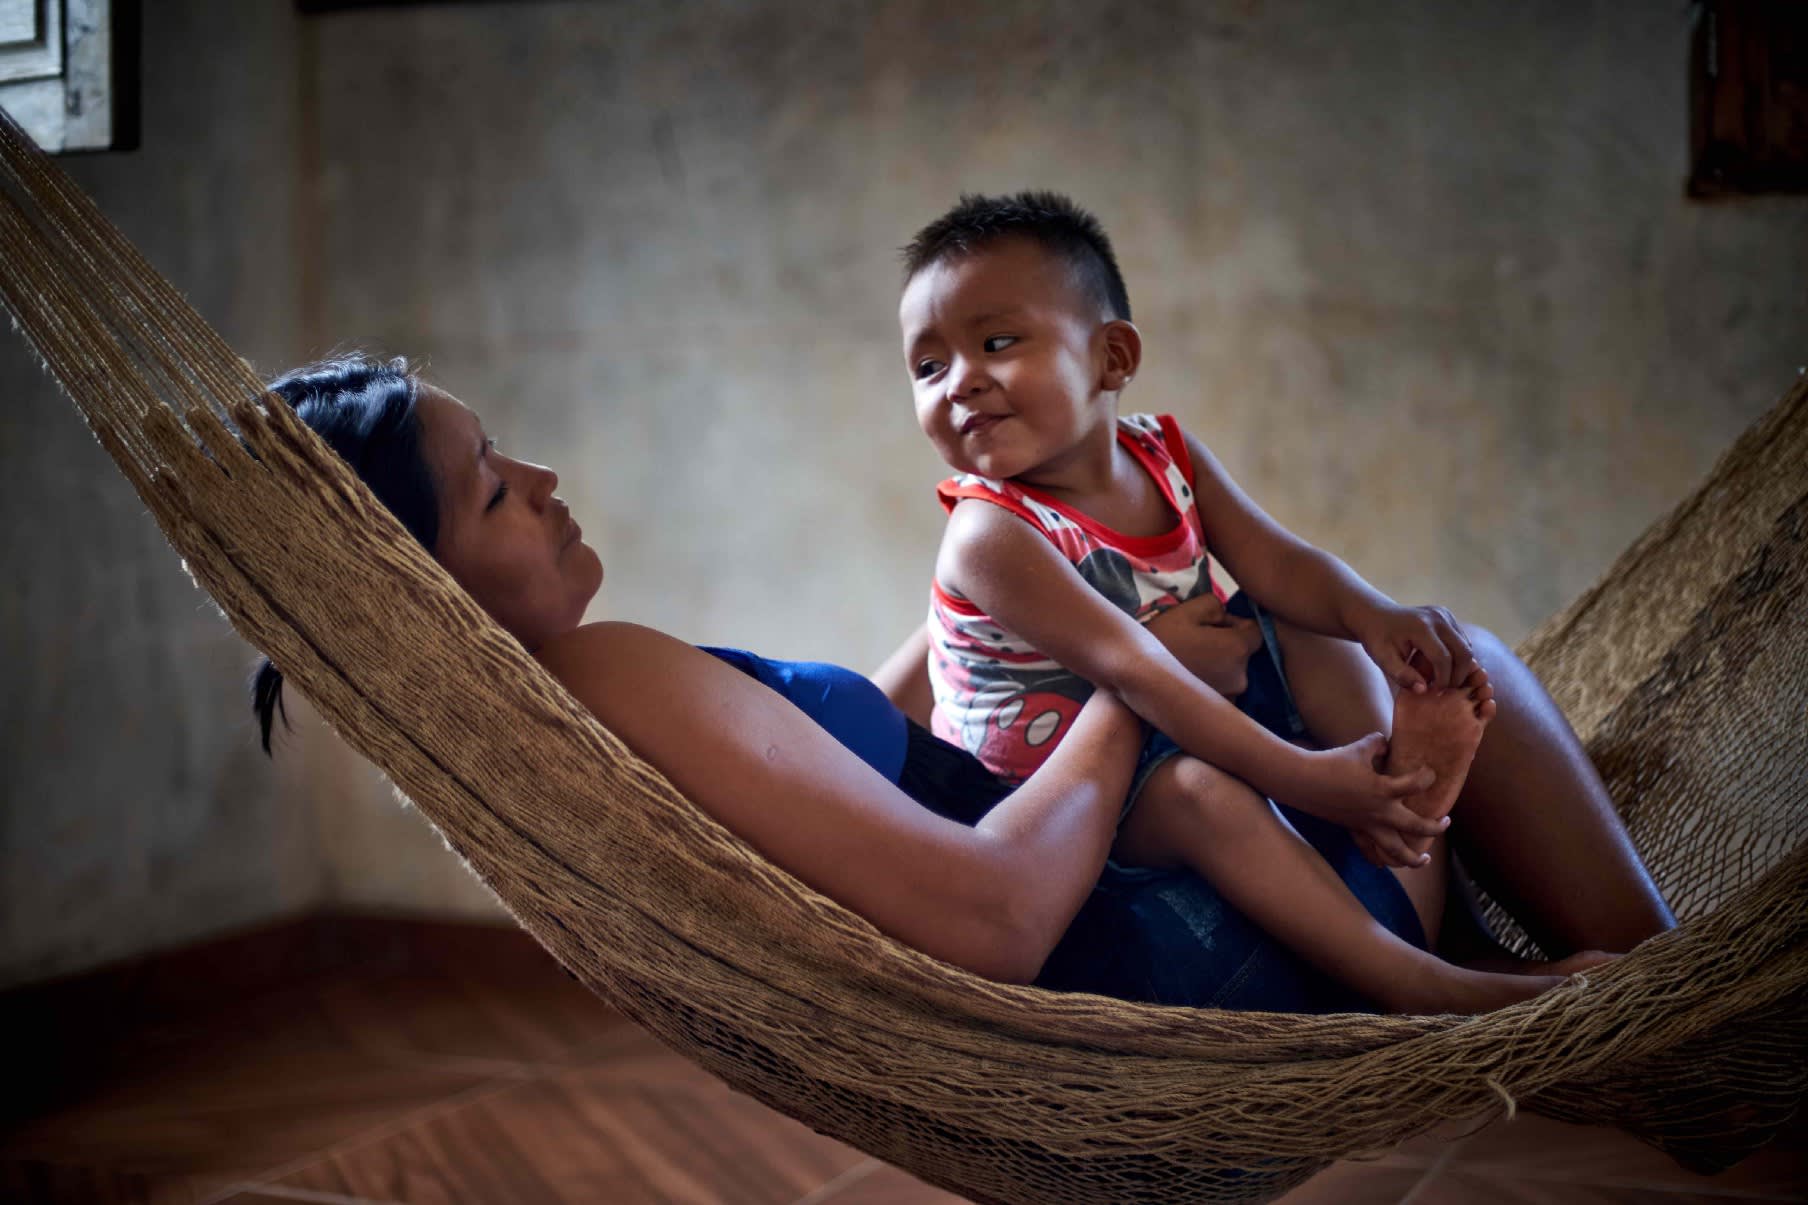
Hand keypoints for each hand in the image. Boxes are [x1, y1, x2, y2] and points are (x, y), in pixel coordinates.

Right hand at [1143, 594, 1263, 697]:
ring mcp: (1230, 697)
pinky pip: (1222, 690)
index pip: (1254, 631)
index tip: (1211, 625)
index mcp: (1237, 649)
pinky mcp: (1216, 712)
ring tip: (1189, 660)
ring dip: (1218, 664)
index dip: (1235, 624)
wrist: (1134, 677)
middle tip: (1195, 641)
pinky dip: (1211, 683)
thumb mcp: (1187, 609)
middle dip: (1225, 644)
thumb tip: (1224, 615)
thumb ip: (1216, 604)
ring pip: (1231, 671)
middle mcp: (1241, 677)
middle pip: (1243, 652)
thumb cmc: (1160, 641)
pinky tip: (1188, 677)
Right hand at [1294, 734, 1447, 866]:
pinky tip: (1385, 863)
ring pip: (1395, 850)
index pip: (1416, 784)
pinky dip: (1378, 858)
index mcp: (1383, 790)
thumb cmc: (1332, 763)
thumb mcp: (1359, 748)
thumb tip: (1388, 743)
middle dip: (1434, 827)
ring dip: (1412, 858)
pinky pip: (1369, 850)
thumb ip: (1379, 744)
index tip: (1431, 774)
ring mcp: (1367, 825)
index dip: (1428, 777)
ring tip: (1423, 860)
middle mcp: (1380, 812)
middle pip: (1416, 827)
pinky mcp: (1354, 829)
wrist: (1304, 782)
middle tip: (1445, 822)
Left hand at [1353, 603, 1478, 691]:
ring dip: (1460, 666)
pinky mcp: (1447, 616)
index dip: (1443, 680)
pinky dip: (1458, 656)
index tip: (1436, 692)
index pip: (1443, 658)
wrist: (1376, 615)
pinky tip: (1442, 666)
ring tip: (1443, 678)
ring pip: (1466, 646)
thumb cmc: (1377, 639)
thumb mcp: (1383, 659)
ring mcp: (1444, 615)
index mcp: (1421, 627)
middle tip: (1446, 689)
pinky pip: (1462, 640)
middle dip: (1458, 675)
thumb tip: (1424, 690)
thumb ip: (1402, 675)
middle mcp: (1438, 618)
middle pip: (1463, 652)